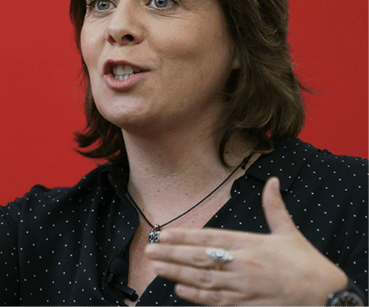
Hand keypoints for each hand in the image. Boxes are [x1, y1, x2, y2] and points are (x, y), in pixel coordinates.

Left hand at [146, 177, 347, 305]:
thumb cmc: (306, 264)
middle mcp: (241, 265)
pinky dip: (195, 296)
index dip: (184, 236)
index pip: (209, 238)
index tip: (165, 234)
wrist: (325, 296)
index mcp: (249, 244)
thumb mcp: (288, 232)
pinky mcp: (244, 305)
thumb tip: (271, 180)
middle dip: (172, 255)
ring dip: (176, 274)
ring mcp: (241, 287)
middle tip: (149, 251)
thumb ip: (274, 206)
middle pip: (199, 258)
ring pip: (201, 279)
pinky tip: (179, 290)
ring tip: (156, 268)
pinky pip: (214, 300)